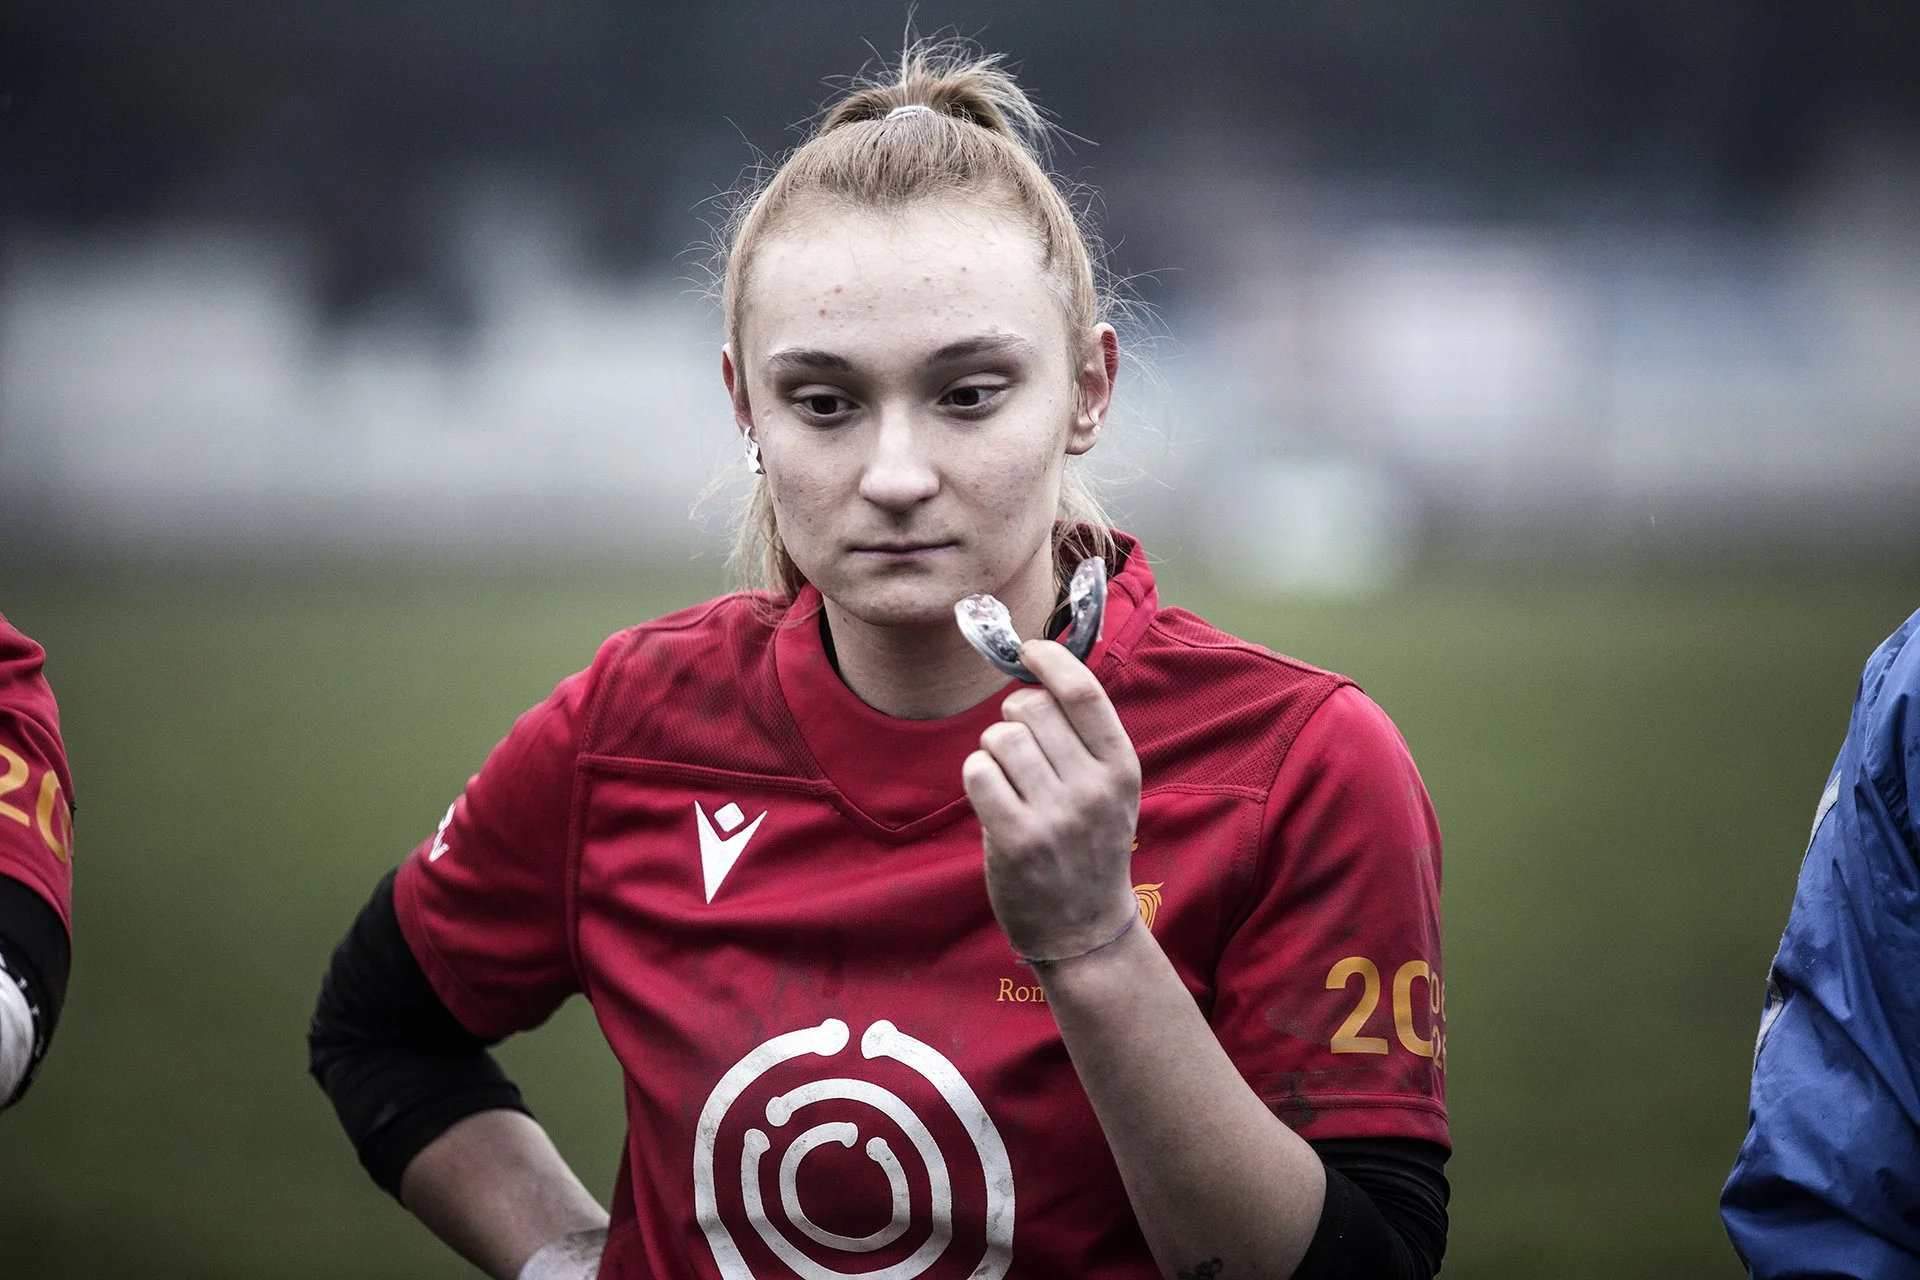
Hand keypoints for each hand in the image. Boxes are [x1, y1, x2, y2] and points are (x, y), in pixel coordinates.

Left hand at [962, 638, 1140, 960]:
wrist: (1084, 929)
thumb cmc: (1089, 847)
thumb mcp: (1110, 789)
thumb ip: (1084, 736)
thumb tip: (1038, 672)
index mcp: (1121, 767)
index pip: (1083, 692)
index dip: (1050, 660)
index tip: (1028, 650)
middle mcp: (1093, 788)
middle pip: (1030, 709)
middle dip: (1013, 717)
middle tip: (1019, 748)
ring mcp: (1055, 816)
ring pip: (999, 739)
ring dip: (992, 751)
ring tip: (1007, 778)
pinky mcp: (1016, 840)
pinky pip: (977, 773)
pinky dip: (977, 777)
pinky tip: (992, 798)